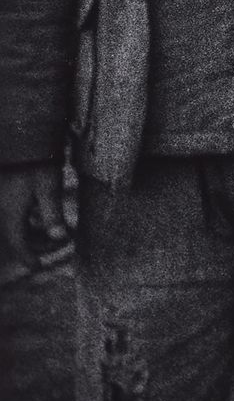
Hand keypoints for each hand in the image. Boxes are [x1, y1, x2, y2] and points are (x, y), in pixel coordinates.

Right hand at [0, 164, 64, 286]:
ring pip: (17, 223)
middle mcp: (3, 208)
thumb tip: (60, 237)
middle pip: (17, 234)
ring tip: (58, 230)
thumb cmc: (36, 159)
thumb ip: (53, 214)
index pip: (17, 242)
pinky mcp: (7, 190)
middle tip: (61, 242)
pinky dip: (29, 218)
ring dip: (34, 230)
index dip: (28, 256)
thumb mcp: (48, 186)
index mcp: (10, 211)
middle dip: (37, 242)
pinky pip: (15, 212)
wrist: (22, 134)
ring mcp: (3, 199)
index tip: (37, 267)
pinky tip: (42, 215)